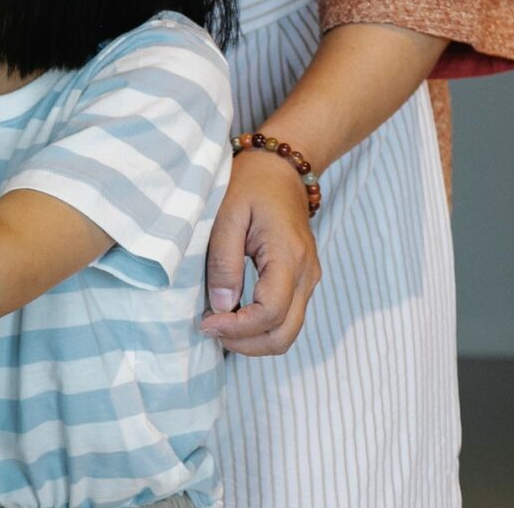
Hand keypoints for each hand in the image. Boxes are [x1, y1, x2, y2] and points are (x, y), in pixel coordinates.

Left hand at [200, 149, 321, 353]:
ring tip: (218, 324)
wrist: (280, 170)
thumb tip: (222, 306)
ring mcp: (309, 279)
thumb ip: (223, 262)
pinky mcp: (302, 281)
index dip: (237, 328)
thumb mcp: (227, 215)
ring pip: (288, 331)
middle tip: (210, 330)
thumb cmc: (249, 185)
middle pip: (285, 334)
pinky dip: (261, 327)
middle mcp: (307, 274)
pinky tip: (233, 315)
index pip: (270, 314)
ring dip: (253, 339)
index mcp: (289, 257)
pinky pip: (287, 317)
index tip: (204, 322)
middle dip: (246, 344)